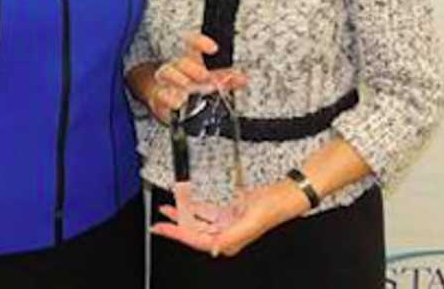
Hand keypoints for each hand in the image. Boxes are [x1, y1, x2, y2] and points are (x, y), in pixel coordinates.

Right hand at [147, 32, 246, 122]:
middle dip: (193, 67)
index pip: (192, 43)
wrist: (162, 95)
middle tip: (204, 76)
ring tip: (189, 88)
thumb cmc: (187, 84)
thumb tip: (243, 79)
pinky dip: (168, 98)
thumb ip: (225, 79)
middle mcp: (177, 67)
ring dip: (179, 79)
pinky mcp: (158, 96)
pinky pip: (160, 93)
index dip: (200, 42)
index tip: (213, 48)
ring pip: (168, 73)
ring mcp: (166, 81)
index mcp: (190, 59)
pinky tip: (177, 102)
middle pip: (182, 61)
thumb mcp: (208, 80)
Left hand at [151, 181, 307, 257]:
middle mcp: (226, 234)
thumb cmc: (271, 208)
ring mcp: (227, 223)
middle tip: (160, 218)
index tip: (162, 228)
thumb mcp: (249, 222)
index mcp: (229, 241)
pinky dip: (196, 205)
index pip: (196, 239)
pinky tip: (187, 201)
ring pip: (199, 220)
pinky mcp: (229, 212)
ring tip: (169, 207)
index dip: (177, 234)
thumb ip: (230, 236)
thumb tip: (213, 247)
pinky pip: (207, 210)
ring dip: (184, 214)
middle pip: (194, 231)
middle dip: (176, 224)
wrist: (284, 195)